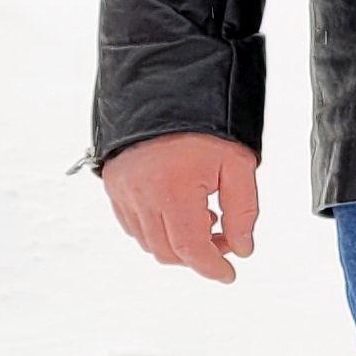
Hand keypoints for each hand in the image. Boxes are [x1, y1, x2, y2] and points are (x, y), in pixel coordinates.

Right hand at [102, 133, 261, 282]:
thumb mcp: (238, 162)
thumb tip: (242, 247)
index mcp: (173, 190)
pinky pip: (131, 223)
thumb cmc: (205, 118)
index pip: (191, 250)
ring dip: (176, 242)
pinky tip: (177, 210)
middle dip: (198, 254)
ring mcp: (123, 188)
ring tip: (202, 215)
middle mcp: (142, 193)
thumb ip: (243, 210)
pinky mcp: (112, 181)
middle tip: (223, 238)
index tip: (228, 273)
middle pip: (168, 251)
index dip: (211, 267)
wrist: (167, 81)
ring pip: (148, 241)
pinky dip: (154, 228)